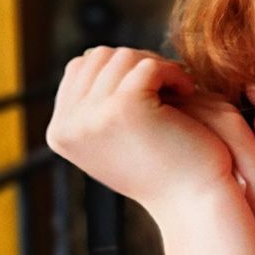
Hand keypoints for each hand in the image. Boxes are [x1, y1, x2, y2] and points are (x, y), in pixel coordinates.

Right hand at [46, 47, 235, 216]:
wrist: (194, 199)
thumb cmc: (164, 166)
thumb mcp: (116, 136)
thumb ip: (94, 103)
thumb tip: (89, 55)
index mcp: (60, 132)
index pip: (80, 68)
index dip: (119, 68)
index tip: (150, 87)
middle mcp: (69, 126)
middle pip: (100, 57)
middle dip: (138, 63)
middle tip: (169, 85)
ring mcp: (94, 116)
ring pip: (124, 58)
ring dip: (158, 66)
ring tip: (180, 90)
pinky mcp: (125, 106)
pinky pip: (149, 65)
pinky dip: (173, 72)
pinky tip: (189, 91)